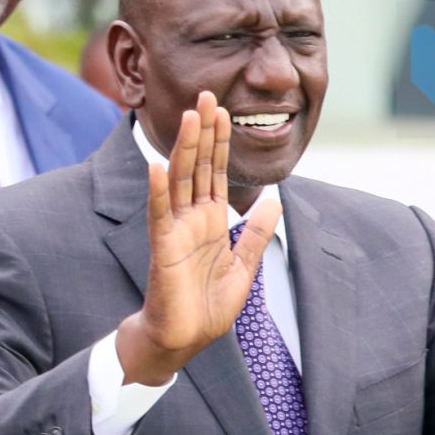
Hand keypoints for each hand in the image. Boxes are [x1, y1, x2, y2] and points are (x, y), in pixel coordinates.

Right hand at [114, 91, 282, 385]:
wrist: (183, 339)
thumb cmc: (207, 307)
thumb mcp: (244, 266)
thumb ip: (257, 233)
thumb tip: (276, 200)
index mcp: (212, 221)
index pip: (217, 172)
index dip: (220, 141)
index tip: (223, 109)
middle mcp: (192, 219)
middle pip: (198, 166)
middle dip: (203, 132)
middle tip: (206, 95)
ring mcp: (176, 231)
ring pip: (180, 181)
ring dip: (184, 149)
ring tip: (189, 117)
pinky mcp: (164, 249)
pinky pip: (159, 215)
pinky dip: (158, 191)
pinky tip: (158, 166)